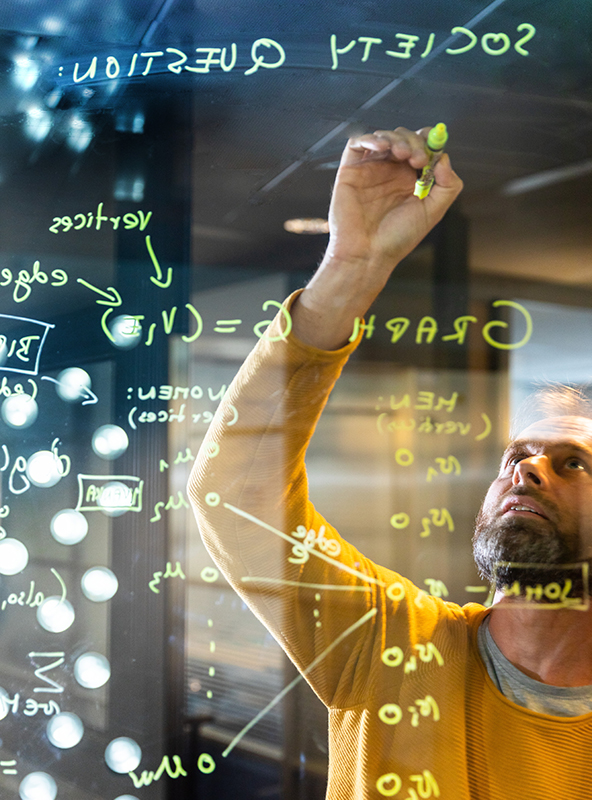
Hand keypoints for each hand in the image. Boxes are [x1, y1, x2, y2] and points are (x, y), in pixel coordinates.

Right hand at [326, 126, 462, 270]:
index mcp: (410, 180)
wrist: (367, 255)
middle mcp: (390, 172)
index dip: (430, 141)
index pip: (423, 148)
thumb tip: (444, 157)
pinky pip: (357, 144)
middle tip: (419, 159)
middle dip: (415, 141)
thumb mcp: (433, 213)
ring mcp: (370, 170)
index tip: (435, 148)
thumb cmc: (397, 239)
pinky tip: (381, 146)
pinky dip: (370, 137)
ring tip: (402, 154)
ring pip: (384, 136)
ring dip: (396, 138)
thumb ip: (447, 186)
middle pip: (405, 138)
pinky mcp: (350, 171)